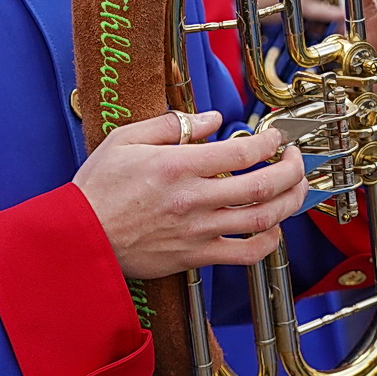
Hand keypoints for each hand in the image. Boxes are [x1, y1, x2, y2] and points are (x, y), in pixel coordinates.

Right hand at [74, 110, 306, 279]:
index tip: (275, 136)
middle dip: (292, 169)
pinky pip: (244, 254)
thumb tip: (210, 119)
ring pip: (262, 219)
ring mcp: (198, 231)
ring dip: (290, 202)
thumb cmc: (98, 187)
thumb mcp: (125, 139)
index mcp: (178, 165)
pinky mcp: (195, 256)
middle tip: (296, 158)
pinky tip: (272, 228)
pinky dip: (268, 242)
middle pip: (264, 185)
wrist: (80, 237)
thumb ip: (171, 124)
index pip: (243, 152)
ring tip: (296, 188)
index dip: (270, 141)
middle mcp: (194, 198)